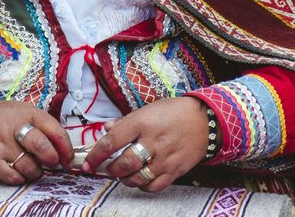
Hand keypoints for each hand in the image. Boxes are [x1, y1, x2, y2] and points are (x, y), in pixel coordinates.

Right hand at [0, 100, 73, 184]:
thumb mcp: (20, 111)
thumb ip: (41, 126)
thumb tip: (62, 147)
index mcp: (27, 113)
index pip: (55, 130)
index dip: (66, 148)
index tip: (68, 158)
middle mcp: (13, 127)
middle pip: (42, 147)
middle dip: (52, 160)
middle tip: (52, 163)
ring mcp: (1, 144)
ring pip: (29, 166)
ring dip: (35, 172)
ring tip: (33, 167)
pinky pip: (12, 177)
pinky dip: (20, 178)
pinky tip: (19, 172)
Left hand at [82, 96, 207, 192]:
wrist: (205, 119)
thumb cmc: (174, 112)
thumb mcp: (148, 109)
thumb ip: (125, 122)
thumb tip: (106, 129)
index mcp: (142, 122)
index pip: (112, 141)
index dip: (97, 154)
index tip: (89, 163)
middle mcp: (153, 141)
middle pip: (124, 163)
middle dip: (111, 170)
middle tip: (108, 169)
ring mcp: (165, 157)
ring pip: (138, 178)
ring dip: (125, 179)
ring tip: (123, 175)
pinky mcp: (176, 169)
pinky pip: (155, 186)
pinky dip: (143, 186)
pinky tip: (141, 180)